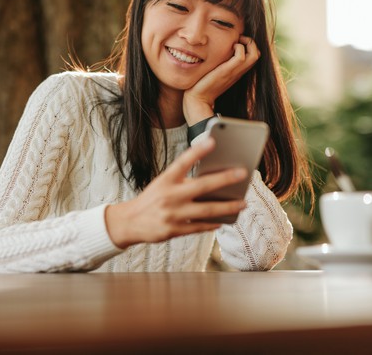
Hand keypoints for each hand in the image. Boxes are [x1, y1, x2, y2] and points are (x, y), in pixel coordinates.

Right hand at [105, 137, 247, 248]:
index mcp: (165, 180)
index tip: (213, 141)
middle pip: (202, 186)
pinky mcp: (174, 230)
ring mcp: (172, 214)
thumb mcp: (162, 184)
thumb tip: (213, 182)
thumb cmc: (152, 200)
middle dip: (225, 179)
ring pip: (206, 210)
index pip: (183, 162)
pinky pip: (199, 227)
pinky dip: (212, 223)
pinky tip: (223, 220)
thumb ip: (183, 182)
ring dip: (228, 207)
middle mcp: (169, 196)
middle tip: (243, 173)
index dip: (197, 151)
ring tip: (242, 203)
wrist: (128, 222)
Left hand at [183, 36, 260, 122]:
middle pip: (257, 55)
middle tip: (238, 39)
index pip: (253, 56)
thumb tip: (216, 52)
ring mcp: (234, 72)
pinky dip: (239, 47)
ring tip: (236, 42)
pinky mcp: (227, 72)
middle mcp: (239, 72)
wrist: (198, 99)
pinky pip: (241, 57)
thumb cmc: (203, 85)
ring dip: (247, 43)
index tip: (237, 41)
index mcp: (237, 71)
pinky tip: (229, 48)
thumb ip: (219, 63)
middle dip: (251, 42)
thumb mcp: (214, 72)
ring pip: (254, 55)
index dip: (249, 46)